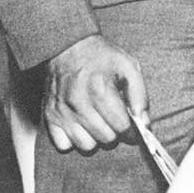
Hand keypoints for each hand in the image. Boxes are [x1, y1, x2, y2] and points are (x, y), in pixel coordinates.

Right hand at [43, 34, 147, 151]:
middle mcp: (79, 102)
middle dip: (114, 132)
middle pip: (106, 139)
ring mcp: (62, 110)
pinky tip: (79, 125)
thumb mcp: (128, 67)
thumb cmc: (101, 57)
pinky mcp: (49, 116)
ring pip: (86, 146)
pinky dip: (73, 140)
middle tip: (112, 119)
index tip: (130, 125)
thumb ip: (140, 96)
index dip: (131, 129)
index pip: (122, 127)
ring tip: (96, 122)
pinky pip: (64, 145)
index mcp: (100, 89)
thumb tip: (144, 124)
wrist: (67, 46)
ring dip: (95, 138)